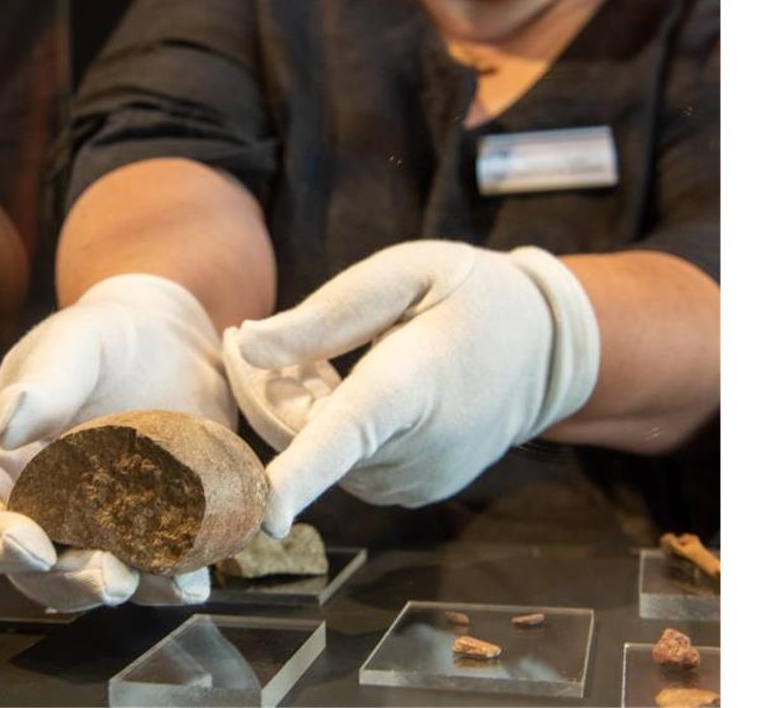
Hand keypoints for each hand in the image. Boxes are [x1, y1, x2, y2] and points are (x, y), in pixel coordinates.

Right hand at [0, 274, 234, 610]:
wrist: (170, 342)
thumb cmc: (102, 338)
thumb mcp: (72, 344)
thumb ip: (43, 382)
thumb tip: (6, 426)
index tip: (31, 545)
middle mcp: (42, 510)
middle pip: (36, 573)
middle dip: (72, 583)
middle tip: (110, 576)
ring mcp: (99, 528)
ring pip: (99, 581)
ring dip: (131, 592)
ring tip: (170, 585)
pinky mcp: (152, 531)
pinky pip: (155, 570)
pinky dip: (175, 580)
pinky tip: (197, 577)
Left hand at [223, 241, 599, 536]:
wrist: (547, 349)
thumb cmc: (469, 294)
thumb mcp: (405, 274)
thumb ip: (326, 314)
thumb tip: (247, 345)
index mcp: (409, 386)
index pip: (342, 439)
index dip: (299, 479)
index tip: (265, 520)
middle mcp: (412, 450)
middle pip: (301, 437)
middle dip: (263, 390)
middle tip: (250, 337)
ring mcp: (414, 480)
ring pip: (316, 454)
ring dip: (297, 409)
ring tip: (324, 358)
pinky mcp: (411, 492)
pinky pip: (342, 467)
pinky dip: (325, 432)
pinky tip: (348, 389)